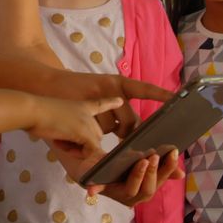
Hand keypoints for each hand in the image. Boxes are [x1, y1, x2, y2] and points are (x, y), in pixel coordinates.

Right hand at [28, 96, 121, 165]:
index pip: (99, 104)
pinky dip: (79, 154)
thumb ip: (67, 125)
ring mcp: (88, 122)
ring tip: (59, 140)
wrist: (31, 109)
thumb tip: (70, 140)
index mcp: (80, 104)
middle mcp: (88, 112)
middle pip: (96, 135)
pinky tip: (61, 143)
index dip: (110, 102)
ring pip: (94, 144)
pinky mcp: (85, 133)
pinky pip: (90, 152)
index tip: (119, 101)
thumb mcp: (55, 116)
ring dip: (78, 149)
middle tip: (61, 140)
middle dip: (83, 144)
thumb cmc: (36, 112)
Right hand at [49, 71, 175, 137]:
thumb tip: (128, 131)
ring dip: (100, 134)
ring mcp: (98, 96)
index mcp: (118, 82)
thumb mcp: (97, 92)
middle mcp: (112, 87)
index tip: (179, 100)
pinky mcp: (86, 107)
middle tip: (120, 139)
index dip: (162, 95)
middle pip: (130, 121)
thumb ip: (113, 106)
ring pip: (111, 129)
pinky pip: (97, 133)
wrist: (42, 85)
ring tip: (82, 126)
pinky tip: (77, 135)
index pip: (145, 89)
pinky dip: (87, 139)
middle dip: (125, 134)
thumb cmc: (72, 93)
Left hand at [97, 150, 182, 206]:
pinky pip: (98, 190)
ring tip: (141, 161)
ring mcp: (116, 195)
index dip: (168, 169)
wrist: (94, 166)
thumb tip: (181, 174)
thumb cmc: (121, 165)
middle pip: (147, 191)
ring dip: (137, 176)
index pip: (160, 181)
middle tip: (154, 156)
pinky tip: (92, 190)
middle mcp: (133, 196)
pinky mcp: (99, 188)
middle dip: (152, 173)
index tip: (172, 152)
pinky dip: (95, 189)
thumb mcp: (141, 163)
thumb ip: (160, 168)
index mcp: (145, 189)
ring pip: (130, 191)